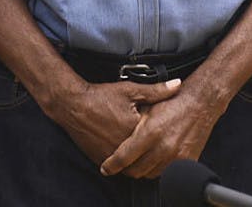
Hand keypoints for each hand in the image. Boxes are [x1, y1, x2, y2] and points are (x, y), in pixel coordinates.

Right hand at [51, 78, 181, 165]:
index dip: (161, 129)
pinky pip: (118, 166)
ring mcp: (111, 155)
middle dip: (151, 145)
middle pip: (146, 151)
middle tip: (152, 133)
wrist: (73, 105)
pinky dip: (124, 159)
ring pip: (133, 162)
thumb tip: (177, 84)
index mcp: (135, 129)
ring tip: (140, 141)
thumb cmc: (102, 96)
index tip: (164, 123)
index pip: (157, 136)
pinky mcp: (101, 159)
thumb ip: (156, 91)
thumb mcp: (131, 90)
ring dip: (138, 155)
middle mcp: (123, 146)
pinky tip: (125, 145)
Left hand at [99, 84, 221, 178]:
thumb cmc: (175, 102)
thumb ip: (132, 124)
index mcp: (150, 132)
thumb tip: (115, 138)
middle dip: (127, 168)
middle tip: (124, 162)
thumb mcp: (148, 106)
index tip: (107, 167)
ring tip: (141, 158)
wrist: (201, 102)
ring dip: (143, 169)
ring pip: (149, 174)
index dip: (111, 165)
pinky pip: (165, 173)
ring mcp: (175, 156)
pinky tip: (156, 158)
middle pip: (135, 170)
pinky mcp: (186, 160)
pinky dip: (158, 168)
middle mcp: (163, 147)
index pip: (123, 158)